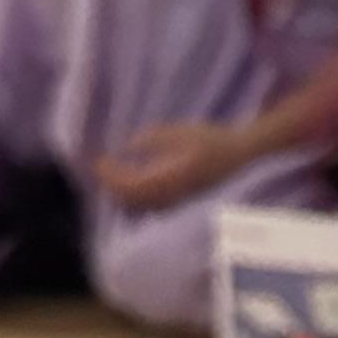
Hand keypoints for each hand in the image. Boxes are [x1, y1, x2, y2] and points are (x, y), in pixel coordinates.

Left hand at [94, 119, 241, 212]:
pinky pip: (150, 206)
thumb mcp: (177, 131)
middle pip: (131, 200)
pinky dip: (135, 197)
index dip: (110, 175)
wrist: (239, 154)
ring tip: (111, 175)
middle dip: (111, 185)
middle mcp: (171, 196)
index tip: (97, 161)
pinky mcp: (180, 201)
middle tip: (99, 167)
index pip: (130, 184)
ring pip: (140, 206)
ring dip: (122, 193)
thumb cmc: (210, 138)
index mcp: (169, 179)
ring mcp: (176, 201)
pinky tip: (132, 182)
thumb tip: (124, 146)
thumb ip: (149, 140)